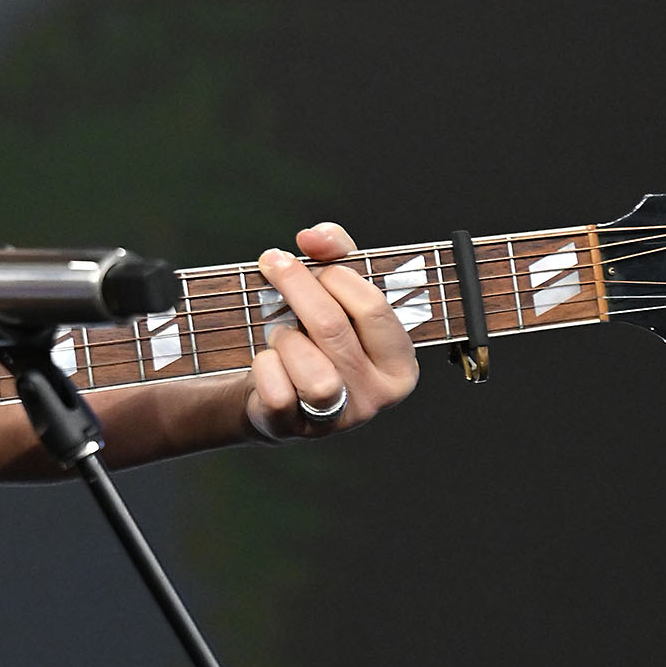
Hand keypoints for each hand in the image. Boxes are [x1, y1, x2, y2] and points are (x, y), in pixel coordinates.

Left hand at [243, 222, 419, 442]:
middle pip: (334, 328)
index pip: (375, 308)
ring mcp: (338, 419)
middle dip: (297, 287)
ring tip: (281, 332)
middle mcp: (377, 397)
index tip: (308, 258)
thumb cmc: (316, 338)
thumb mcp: (337, 292)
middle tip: (273, 262)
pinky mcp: (295, 429)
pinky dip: (265, 366)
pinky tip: (267, 360)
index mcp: (400, 365)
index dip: (336, 275)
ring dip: (285, 337)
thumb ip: (336, 253)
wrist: (276, 395)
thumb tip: (313, 236)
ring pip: (312, 369)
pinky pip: (277, 391)